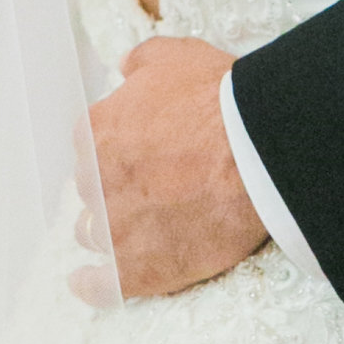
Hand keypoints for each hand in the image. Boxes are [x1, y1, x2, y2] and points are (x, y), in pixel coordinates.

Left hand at [81, 35, 265, 301]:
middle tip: (150, 187)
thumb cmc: (219, 101)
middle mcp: (96, 180)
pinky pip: (101, 286)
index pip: (90, 144)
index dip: (116, 148)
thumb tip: (124, 67)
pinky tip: (86, 283)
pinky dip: (92, 285)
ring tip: (134, 230)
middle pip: (92, 190)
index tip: (139, 153)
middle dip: (113, 188)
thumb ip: (140, 62)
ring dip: (108, 230)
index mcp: (98, 131)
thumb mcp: (176, 57)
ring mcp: (115, 228)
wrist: (256, 152)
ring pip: (95, 234)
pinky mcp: (139, 269)